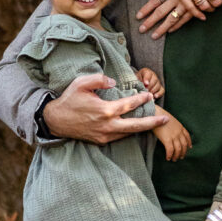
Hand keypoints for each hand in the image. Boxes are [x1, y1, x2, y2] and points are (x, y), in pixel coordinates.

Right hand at [43, 73, 166, 144]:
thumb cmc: (69, 100)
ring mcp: (104, 135)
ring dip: (142, 128)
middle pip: (136, 126)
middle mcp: (107, 125)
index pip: (129, 105)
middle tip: (166, 119)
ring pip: (129, 133)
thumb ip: (99, 79)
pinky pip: (119, 137)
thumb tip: (113, 81)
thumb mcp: (81, 83)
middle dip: (152, 123)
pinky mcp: (101, 141)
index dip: (141, 100)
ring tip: (155, 123)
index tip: (149, 95)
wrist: (56, 121)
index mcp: (105, 110)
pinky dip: (129, 132)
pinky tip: (136, 127)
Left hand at [137, 0, 193, 38]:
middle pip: (160, 12)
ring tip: (154, 36)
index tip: (138, 16)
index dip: (146, 8)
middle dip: (150, 21)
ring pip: (171, 18)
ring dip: (163, 28)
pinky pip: (184, 19)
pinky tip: (171, 31)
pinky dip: (178, 25)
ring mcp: (187, 4)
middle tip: (141, 30)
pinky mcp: (196, 9)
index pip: (155, 0)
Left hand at [137, 67, 163, 98]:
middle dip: (149, 86)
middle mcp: (153, 75)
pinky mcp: (160, 88)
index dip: (147, 79)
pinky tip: (154, 96)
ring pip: (158, 85)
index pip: (148, 73)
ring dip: (153, 91)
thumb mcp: (134, 80)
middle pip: (154, 80)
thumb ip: (136, 81)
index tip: (145, 84)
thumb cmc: (135, 82)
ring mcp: (157, 82)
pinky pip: (162, 90)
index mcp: (146, 72)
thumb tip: (139, 86)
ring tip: (148, 94)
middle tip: (145, 91)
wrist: (137, 85)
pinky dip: (159, 94)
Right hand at [153, 114, 191, 161]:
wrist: (155, 113)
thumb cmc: (160, 115)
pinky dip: (170, 155)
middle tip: (181, 157)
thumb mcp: (170, 120)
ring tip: (174, 159)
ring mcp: (173, 136)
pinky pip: (170, 150)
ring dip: (177, 155)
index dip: (189, 142)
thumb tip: (170, 130)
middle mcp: (178, 132)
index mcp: (180, 126)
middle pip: (184, 145)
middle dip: (183, 152)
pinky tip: (168, 158)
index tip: (189, 147)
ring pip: (178, 149)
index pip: (187, 136)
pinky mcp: (167, 139)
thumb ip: (173, 126)